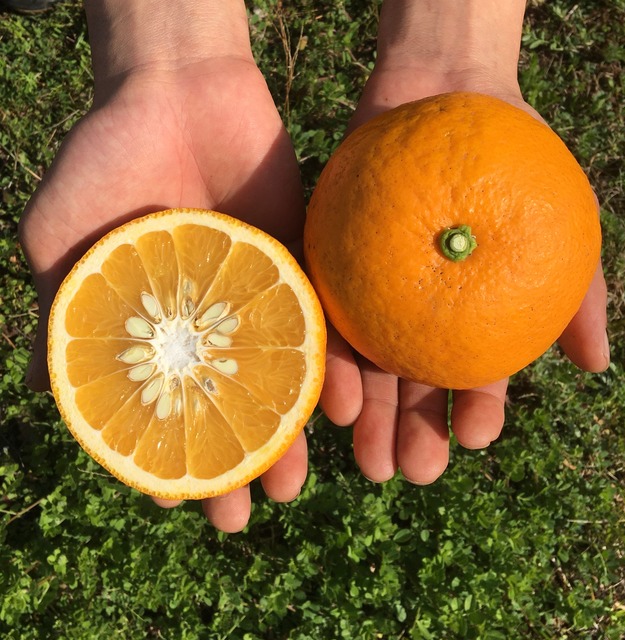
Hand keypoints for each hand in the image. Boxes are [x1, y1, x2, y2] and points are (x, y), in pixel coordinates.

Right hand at [19, 1, 306, 531]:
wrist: (178, 92)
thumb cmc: (106, 160)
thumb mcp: (63, 241)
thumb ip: (65, 314)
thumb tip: (49, 390)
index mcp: (159, 329)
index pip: (166, 410)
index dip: (170, 458)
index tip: (178, 500)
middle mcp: (213, 324)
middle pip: (229, 409)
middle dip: (237, 462)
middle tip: (245, 514)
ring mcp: (261, 299)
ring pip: (280, 381)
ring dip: (288, 435)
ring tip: (292, 483)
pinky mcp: (304, 267)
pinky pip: (323, 326)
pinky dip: (330, 369)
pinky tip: (336, 411)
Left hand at [319, 0, 608, 484]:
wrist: (446, 94)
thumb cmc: (511, 158)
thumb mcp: (561, 222)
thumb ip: (578, 295)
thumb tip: (595, 366)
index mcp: (468, 316)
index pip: (476, 378)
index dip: (477, 412)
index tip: (474, 437)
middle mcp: (416, 316)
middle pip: (414, 389)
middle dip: (414, 436)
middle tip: (410, 471)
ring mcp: (371, 297)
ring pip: (369, 372)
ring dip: (370, 421)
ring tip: (370, 462)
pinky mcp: (333, 272)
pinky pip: (328, 322)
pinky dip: (332, 364)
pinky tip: (333, 402)